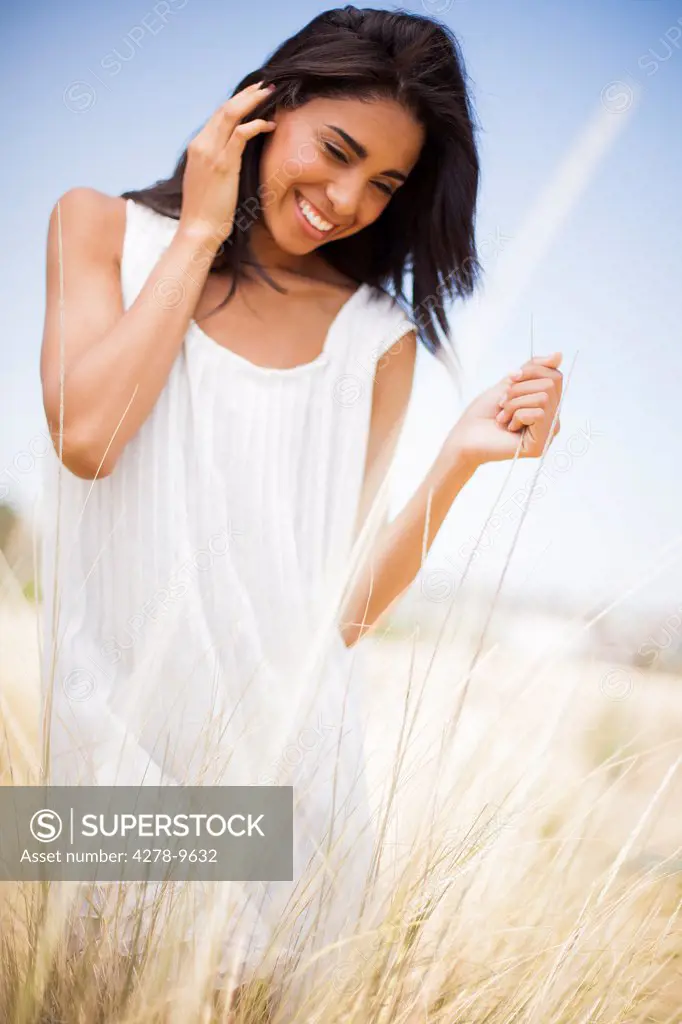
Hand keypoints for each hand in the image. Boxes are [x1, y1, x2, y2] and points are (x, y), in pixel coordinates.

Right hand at [179, 81, 276, 243]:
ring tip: (269, 94)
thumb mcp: (209, 181)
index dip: (237, 103)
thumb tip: (232, 158)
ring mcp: (211, 152)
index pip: (218, 116)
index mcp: (197, 147)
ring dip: (252, 101)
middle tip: (265, 86)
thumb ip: (217, 164)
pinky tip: (269, 123)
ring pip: (231, 114)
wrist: (198, 229)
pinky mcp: (223, 164)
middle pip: (224, 108)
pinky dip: (256, 124)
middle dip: (246, 95)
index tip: (253, 95)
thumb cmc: (206, 212)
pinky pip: (240, 134)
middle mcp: (201, 144)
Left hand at [448, 352, 562, 464]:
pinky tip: (508, 428)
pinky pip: (539, 414)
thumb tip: (559, 355)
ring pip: (544, 398)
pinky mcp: (540, 445)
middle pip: (550, 385)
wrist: (465, 436)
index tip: (511, 379)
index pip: (555, 376)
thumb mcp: (509, 383)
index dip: (532, 371)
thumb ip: (534, 370)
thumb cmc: (484, 412)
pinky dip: (517, 416)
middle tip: (503, 403)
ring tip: (503, 416)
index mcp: (546, 404)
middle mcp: (551, 419)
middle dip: (519, 389)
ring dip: (515, 403)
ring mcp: (547, 433)